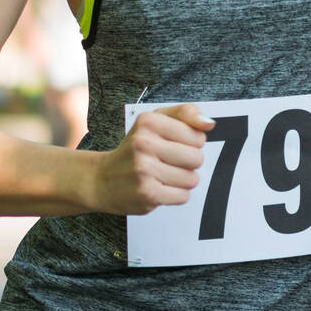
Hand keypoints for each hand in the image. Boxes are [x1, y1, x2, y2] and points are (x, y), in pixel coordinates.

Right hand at [91, 104, 211, 214]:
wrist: (101, 179)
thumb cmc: (135, 149)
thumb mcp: (155, 121)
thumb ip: (185, 114)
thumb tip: (209, 123)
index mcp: (149, 122)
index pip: (198, 136)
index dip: (191, 144)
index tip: (174, 145)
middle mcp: (144, 143)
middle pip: (197, 158)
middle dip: (188, 164)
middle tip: (168, 163)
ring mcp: (144, 169)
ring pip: (192, 179)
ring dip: (182, 181)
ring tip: (163, 176)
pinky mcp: (147, 193)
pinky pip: (183, 196)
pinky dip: (175, 195)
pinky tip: (159, 188)